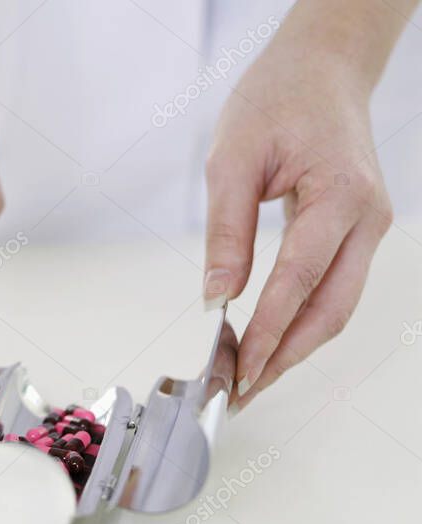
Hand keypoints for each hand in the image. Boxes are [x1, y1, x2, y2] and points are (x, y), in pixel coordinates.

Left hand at [203, 1, 405, 412]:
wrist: (321, 68)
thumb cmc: (276, 99)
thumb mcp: (231, 158)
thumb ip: (226, 231)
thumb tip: (216, 298)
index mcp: (340, 195)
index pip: (299, 280)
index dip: (268, 332)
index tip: (238, 369)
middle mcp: (368, 218)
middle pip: (331, 310)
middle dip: (285, 357)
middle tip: (240, 392)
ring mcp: (370, 227)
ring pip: (336, 307)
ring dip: (294, 347)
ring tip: (250, 378)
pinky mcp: (358, 232)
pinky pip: (333, 288)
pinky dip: (301, 321)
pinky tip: (269, 341)